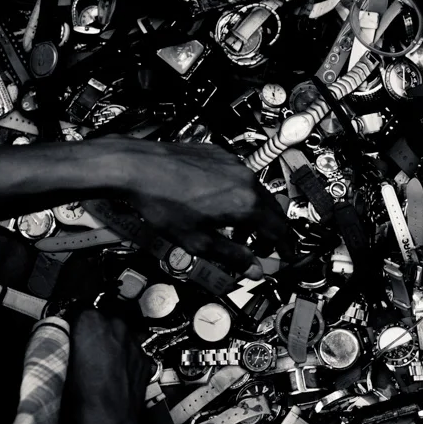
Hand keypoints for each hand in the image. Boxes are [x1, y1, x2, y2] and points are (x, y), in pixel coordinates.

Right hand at [69, 310, 148, 423]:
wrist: (107, 420)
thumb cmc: (81, 396)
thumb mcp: (60, 361)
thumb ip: (63, 340)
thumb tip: (63, 334)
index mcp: (91, 321)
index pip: (80, 310)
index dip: (74, 323)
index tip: (71, 332)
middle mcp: (116, 327)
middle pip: (103, 321)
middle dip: (95, 333)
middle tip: (84, 351)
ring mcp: (133, 343)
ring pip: (120, 336)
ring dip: (111, 344)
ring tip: (99, 365)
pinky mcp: (144, 359)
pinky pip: (132, 352)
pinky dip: (124, 359)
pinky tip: (114, 374)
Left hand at [101, 139, 293, 275]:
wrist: (136, 167)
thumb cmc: (160, 201)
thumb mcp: (197, 241)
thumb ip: (231, 256)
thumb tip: (253, 269)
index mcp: (245, 204)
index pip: (280, 230)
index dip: (285, 247)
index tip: (286, 256)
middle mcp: (245, 180)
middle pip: (273, 210)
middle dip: (272, 232)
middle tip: (264, 248)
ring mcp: (233, 164)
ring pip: (257, 193)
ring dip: (255, 214)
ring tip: (236, 231)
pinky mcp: (219, 155)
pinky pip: (240, 178)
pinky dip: (240, 195)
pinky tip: (220, 206)